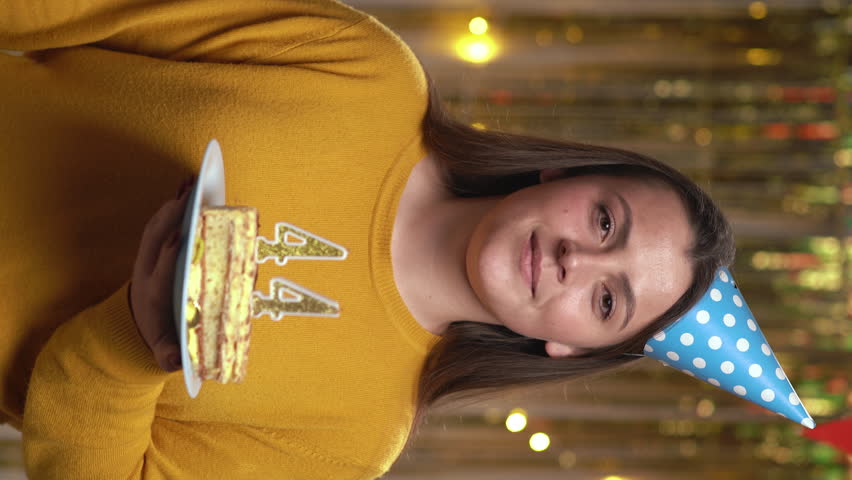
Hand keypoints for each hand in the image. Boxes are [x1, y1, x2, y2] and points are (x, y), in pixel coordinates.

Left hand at [129, 176, 195, 371]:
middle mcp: (147, 272)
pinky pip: (163, 222)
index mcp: (152, 295)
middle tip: (191, 197)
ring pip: (158, 225)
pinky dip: (173, 204)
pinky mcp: (156, 249)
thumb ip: (169, 357)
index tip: (180, 237)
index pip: (159, 271)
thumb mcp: (163, 352)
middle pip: (156, 238)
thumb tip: (178, 360)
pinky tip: (188, 187)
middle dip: (172, 217)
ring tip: (191, 183)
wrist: (138, 324)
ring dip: (173, 204)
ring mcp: (149, 258)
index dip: (168, 254)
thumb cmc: (161, 335)